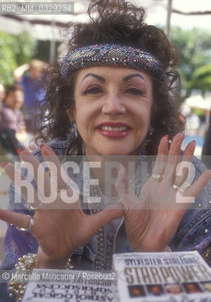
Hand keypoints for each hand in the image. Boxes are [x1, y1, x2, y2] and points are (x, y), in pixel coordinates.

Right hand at [0, 145, 123, 267]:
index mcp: (66, 197)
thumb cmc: (78, 234)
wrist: (65, 250)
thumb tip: (123, 207)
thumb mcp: (94, 225)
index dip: (52, 161)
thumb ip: (107, 215)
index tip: (44, 147)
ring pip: (29, 192)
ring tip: (6, 166)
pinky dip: (9, 215)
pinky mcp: (36, 225)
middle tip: (23, 150)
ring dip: (18, 180)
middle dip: (33, 165)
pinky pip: (20, 219)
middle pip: (42, 179)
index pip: (59, 175)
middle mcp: (53, 200)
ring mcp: (43, 211)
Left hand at [116, 133, 210, 251]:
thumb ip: (124, 185)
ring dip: (187, 159)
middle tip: (181, 134)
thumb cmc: (134, 223)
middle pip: (172, 164)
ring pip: (182, 172)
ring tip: (192, 144)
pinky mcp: (180, 206)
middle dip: (176, 148)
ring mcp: (173, 195)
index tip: (165, 137)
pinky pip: (191, 192)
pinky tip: (207, 173)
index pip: (159, 163)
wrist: (142, 242)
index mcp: (152, 185)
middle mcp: (164, 187)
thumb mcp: (127, 201)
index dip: (162, 150)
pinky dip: (200, 183)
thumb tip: (120, 168)